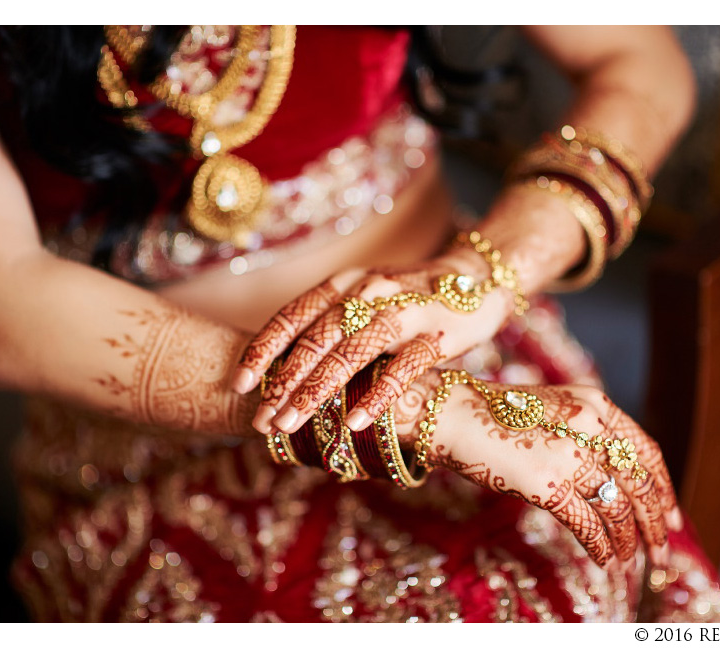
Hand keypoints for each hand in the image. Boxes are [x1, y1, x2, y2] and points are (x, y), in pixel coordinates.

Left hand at [231, 251, 515, 435]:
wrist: (480, 277)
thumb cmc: (410, 295)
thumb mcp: (364, 296)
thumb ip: (330, 322)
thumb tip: (283, 364)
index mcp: (344, 284)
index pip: (292, 316)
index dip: (263, 350)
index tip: (239, 384)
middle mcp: (367, 293)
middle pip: (315, 340)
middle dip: (283, 383)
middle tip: (261, 420)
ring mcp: (402, 312)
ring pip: (350, 354)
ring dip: (317, 392)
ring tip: (291, 425)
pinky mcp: (437, 334)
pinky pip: (402, 369)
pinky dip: (377, 396)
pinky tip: (356, 424)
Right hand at [408, 376, 680, 567]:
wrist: (454, 414)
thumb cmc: (499, 415)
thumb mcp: (555, 409)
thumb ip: (588, 433)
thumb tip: (617, 479)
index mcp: (595, 404)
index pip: (646, 451)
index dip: (664, 488)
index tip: (671, 516)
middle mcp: (590, 425)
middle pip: (639, 483)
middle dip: (655, 523)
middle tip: (660, 551)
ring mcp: (569, 454)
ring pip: (617, 507)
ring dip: (629, 540)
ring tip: (630, 558)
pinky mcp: (547, 483)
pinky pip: (587, 523)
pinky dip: (601, 546)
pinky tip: (603, 558)